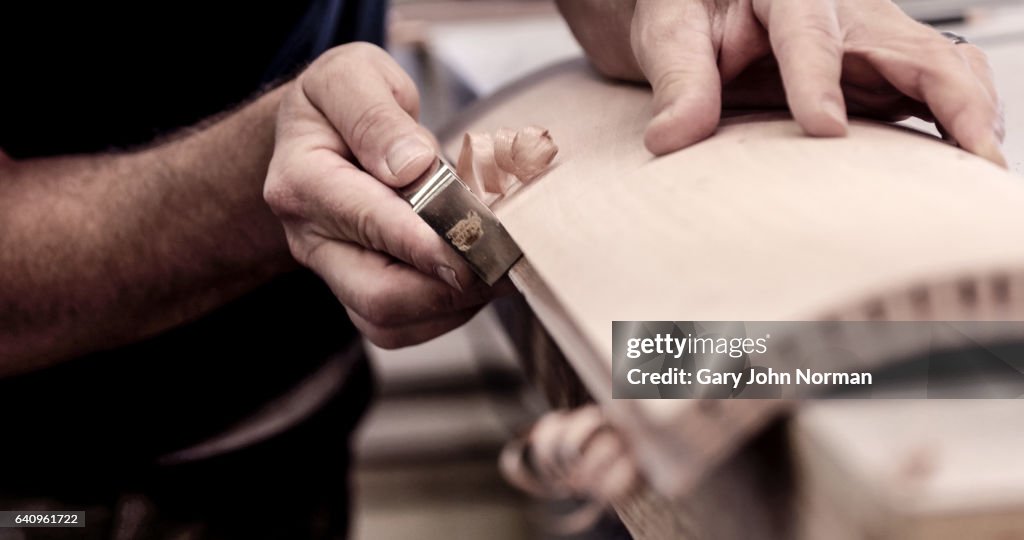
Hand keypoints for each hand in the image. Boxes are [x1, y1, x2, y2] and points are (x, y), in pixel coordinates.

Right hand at [265, 43, 508, 347]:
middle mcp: (311, 238)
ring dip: (454, 305)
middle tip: (506, 264)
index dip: (426, 239)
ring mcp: (333, 272)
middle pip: (378, 295)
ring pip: (391, 323)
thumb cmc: (343, 101)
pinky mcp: (356, 293)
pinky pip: (401, 327)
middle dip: (450, 288)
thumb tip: (410, 167)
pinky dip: (446, 312)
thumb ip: (376, 115)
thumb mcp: (352, 75)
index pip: (367, 220)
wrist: (321, 131)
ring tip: (500, 269)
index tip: (477, 243)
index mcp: (303, 180)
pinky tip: (477, 278)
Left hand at [557, 0, 1005, 165]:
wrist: (704, 8)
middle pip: (916, 49)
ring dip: (971, 119)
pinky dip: (959, 128)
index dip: (819, 79)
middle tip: (971, 160)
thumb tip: (670, 138)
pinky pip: (936, 95)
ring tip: (981, 172)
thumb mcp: (670, 34)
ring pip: (945, 71)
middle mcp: (846, 14)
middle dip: (950, 103)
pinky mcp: (881, 74)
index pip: (810, 34)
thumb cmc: (690, 12)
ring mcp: (872, 44)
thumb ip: (678, 81)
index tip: (823, 129)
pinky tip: (963, 167)